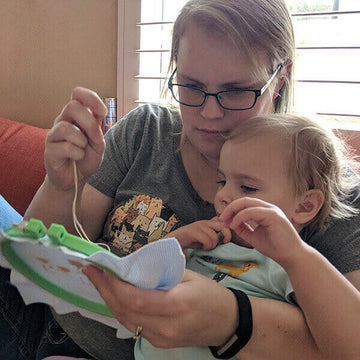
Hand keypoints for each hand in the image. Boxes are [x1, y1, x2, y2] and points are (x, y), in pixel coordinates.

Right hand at [44, 87, 106, 190]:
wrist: (75, 179)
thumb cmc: (86, 158)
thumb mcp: (98, 144)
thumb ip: (98, 129)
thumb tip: (98, 114)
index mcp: (76, 116)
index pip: (77, 94)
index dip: (91, 98)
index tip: (103, 112)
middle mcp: (63, 121)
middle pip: (72, 106)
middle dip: (90, 123)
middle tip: (97, 139)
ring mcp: (54, 134)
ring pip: (65, 127)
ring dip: (82, 140)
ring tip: (84, 149)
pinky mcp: (49, 149)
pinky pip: (65, 146)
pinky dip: (77, 153)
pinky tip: (77, 157)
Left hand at [83, 267, 237, 348]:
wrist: (227, 323)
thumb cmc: (211, 294)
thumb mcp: (189, 276)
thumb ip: (161, 274)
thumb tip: (134, 268)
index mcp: (177, 304)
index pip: (136, 299)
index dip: (114, 285)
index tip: (100, 269)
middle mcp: (166, 326)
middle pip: (125, 311)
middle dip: (104, 291)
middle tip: (92, 272)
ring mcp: (161, 339)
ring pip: (126, 321)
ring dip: (109, 301)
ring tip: (99, 282)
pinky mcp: (160, 343)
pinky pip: (134, 326)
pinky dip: (122, 310)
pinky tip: (116, 297)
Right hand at [168, 217, 231, 249]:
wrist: (173, 242)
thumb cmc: (189, 241)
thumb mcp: (203, 239)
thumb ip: (212, 237)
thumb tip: (223, 241)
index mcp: (207, 223)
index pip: (222, 222)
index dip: (227, 231)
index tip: (226, 241)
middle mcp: (203, 222)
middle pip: (222, 226)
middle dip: (226, 235)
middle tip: (223, 243)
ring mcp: (198, 226)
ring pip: (214, 236)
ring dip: (211, 245)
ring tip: (204, 247)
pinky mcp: (193, 231)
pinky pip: (206, 240)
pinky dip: (206, 246)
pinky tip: (200, 248)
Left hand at [219, 197, 304, 265]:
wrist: (291, 257)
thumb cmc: (275, 247)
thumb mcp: (253, 236)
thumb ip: (243, 228)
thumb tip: (230, 223)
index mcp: (264, 211)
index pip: (245, 204)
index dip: (232, 209)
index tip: (222, 219)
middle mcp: (268, 208)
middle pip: (244, 200)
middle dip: (230, 208)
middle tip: (221, 218)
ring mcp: (271, 210)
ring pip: (247, 203)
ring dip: (233, 211)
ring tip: (225, 221)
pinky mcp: (273, 216)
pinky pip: (252, 211)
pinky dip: (240, 217)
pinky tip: (234, 225)